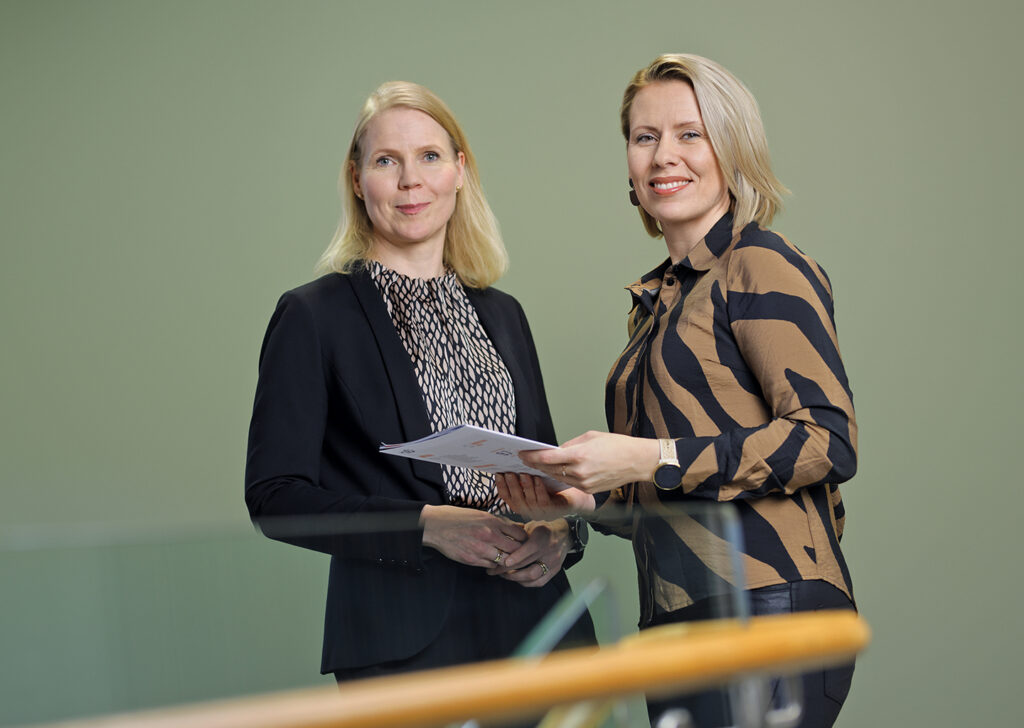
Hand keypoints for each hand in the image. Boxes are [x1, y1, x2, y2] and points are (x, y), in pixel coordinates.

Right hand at [419, 505, 526, 567]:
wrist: (436, 526)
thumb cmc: (458, 518)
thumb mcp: (481, 514)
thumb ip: (499, 522)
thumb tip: (518, 528)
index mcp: (493, 521)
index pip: (519, 534)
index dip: (525, 540)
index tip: (525, 542)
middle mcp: (489, 535)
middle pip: (515, 549)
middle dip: (520, 553)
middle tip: (522, 555)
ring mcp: (480, 549)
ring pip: (504, 560)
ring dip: (507, 561)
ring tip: (508, 560)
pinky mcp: (472, 559)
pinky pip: (490, 566)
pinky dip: (494, 564)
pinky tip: (492, 560)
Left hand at [487, 519, 568, 586]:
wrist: (564, 535)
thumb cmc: (544, 530)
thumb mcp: (531, 526)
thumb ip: (517, 533)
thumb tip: (500, 539)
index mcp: (543, 537)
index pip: (529, 549)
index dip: (516, 556)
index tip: (503, 562)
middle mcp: (549, 551)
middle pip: (527, 564)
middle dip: (507, 569)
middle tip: (493, 570)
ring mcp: (553, 562)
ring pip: (532, 575)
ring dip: (514, 577)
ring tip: (502, 575)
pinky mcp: (554, 571)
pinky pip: (538, 582)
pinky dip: (525, 582)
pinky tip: (516, 579)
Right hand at [495, 473, 594, 519]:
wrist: (576, 495)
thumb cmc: (554, 486)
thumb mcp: (535, 482)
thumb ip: (523, 476)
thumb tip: (512, 462)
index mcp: (522, 504)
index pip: (506, 497)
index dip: (501, 486)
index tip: (498, 474)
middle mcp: (529, 511)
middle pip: (516, 499)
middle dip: (511, 485)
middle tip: (509, 472)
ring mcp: (540, 513)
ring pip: (529, 500)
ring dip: (525, 486)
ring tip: (523, 473)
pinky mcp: (553, 511)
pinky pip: (543, 501)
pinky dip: (539, 489)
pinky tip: (538, 479)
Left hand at [519, 431, 659, 494]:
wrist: (637, 462)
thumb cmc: (617, 445)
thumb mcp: (590, 437)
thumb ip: (569, 445)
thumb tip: (555, 451)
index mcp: (579, 455)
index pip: (546, 458)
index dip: (531, 456)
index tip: (522, 453)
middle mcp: (579, 472)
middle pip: (549, 470)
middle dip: (535, 464)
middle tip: (524, 459)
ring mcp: (584, 484)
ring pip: (557, 478)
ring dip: (546, 472)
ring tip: (535, 465)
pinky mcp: (589, 491)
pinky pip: (569, 484)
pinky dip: (560, 478)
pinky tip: (554, 472)